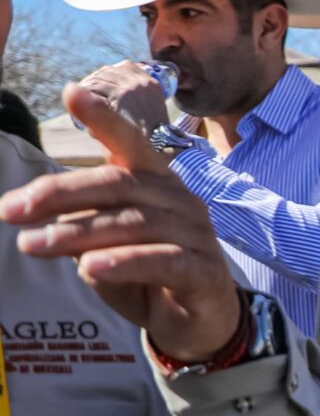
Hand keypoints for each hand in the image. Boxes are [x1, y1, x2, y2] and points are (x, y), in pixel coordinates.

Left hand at [0, 72, 244, 361]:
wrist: (199, 323)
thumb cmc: (148, 276)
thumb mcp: (104, 247)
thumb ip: (81, 228)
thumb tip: (39, 222)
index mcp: (155, 184)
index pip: (130, 143)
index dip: (104, 118)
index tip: (72, 92)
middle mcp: (179, 200)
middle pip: (119, 184)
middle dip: (60, 193)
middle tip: (11, 210)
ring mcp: (197, 234)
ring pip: (134, 223)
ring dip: (77, 233)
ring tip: (33, 244)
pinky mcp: (204, 271)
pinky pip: (162, 261)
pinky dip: (123, 262)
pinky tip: (89, 268)